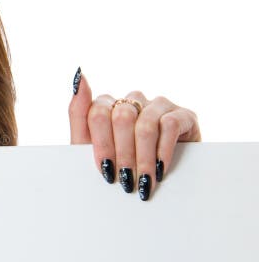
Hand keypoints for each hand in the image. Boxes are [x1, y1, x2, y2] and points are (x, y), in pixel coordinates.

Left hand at [68, 68, 200, 200]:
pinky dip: (163, 151)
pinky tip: (160, 169)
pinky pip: (170, 126)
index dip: (102, 145)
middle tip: (126, 181)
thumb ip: (78, 113)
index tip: (105, 170)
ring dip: (143, 158)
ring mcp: (158, 105)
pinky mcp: (183, 114)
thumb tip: (79, 75)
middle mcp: (132, 100)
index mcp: (107, 105)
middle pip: (121, 118)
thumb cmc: (117, 166)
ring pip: (145, 125)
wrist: (155, 186)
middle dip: (123, 154)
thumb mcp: (90, 147)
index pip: (98, 113)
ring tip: (143, 181)